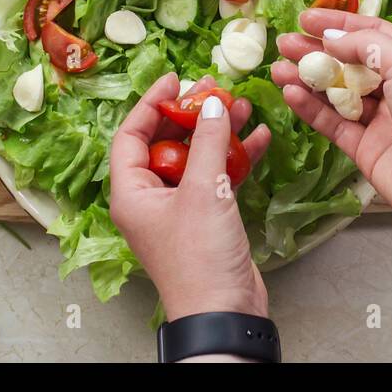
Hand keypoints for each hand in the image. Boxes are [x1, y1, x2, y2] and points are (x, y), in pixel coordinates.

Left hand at [109, 73, 271, 321]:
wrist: (224, 312)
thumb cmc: (200, 256)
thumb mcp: (204, 190)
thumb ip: (207, 141)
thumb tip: (211, 103)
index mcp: (132, 193)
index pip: (131, 135)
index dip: (151, 103)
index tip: (176, 78)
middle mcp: (150, 199)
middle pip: (167, 143)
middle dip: (192, 114)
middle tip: (215, 87)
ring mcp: (179, 210)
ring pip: (196, 158)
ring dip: (218, 132)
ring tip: (243, 104)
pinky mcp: (207, 220)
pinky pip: (217, 178)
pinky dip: (235, 158)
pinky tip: (259, 137)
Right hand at [272, 8, 391, 235]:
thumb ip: (368, 46)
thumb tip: (332, 37)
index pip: (371, 33)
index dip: (338, 24)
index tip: (304, 18)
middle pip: (349, 62)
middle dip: (316, 51)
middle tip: (283, 43)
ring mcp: (381, 119)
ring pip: (336, 93)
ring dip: (308, 78)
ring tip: (277, 68)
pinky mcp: (365, 148)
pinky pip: (332, 123)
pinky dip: (311, 108)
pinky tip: (291, 93)